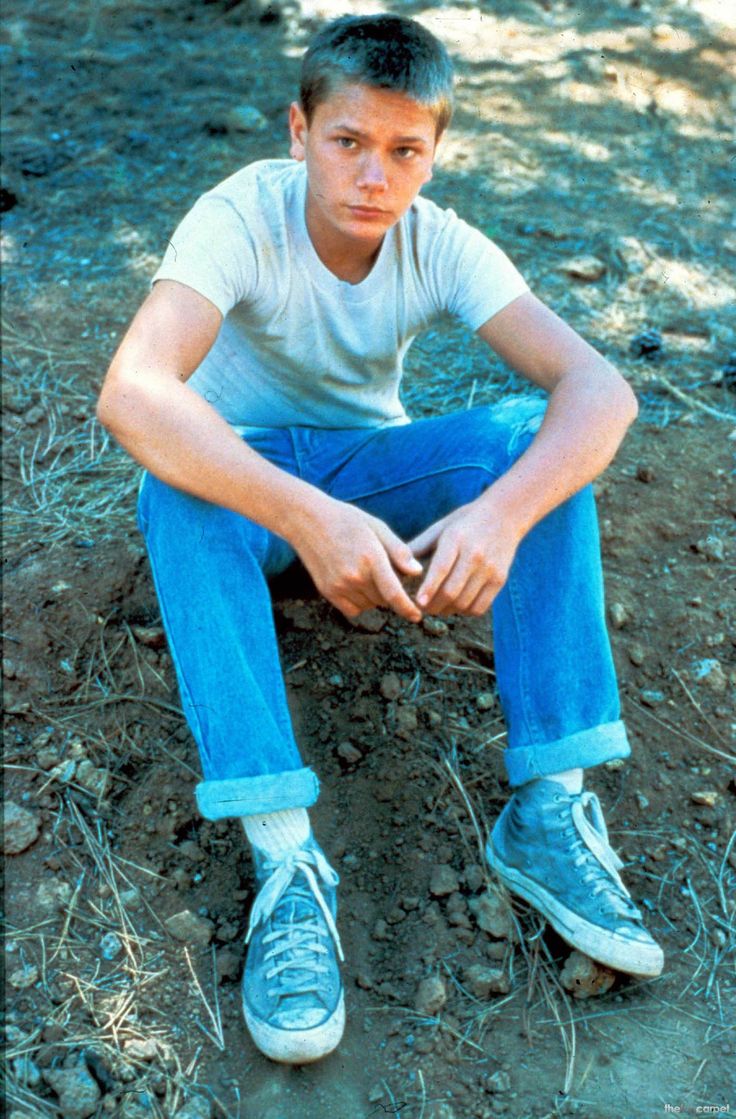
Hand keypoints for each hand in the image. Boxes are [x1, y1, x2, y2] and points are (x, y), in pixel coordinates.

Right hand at [291, 498, 423, 622]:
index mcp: (371, 558)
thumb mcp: (377, 527)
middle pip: (384, 600)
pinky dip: (360, 603)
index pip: (393, 594)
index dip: (407, 609)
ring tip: (368, 574)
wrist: (307, 520)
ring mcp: (339, 586)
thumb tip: (417, 572)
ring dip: (375, 597)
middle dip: (391, 591)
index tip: (417, 616)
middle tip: (385, 572)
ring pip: (369, 605)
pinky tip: (358, 585)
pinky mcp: (327, 591)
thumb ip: (399, 551)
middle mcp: (355, 576)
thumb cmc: (347, 520)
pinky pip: (352, 610)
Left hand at [409, 498, 522, 616]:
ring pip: (464, 602)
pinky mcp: (500, 579)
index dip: (428, 588)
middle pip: (451, 591)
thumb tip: (395, 565)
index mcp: (455, 539)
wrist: (505, 515)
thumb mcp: (441, 527)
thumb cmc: (465, 522)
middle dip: (433, 605)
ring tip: (438, 607)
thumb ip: (419, 545)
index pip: (441, 569)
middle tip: (422, 608)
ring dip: (448, 610)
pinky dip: (466, 612)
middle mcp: (474, 554)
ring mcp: (489, 568)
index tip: (417, 602)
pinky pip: (480, 607)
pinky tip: (458, 605)